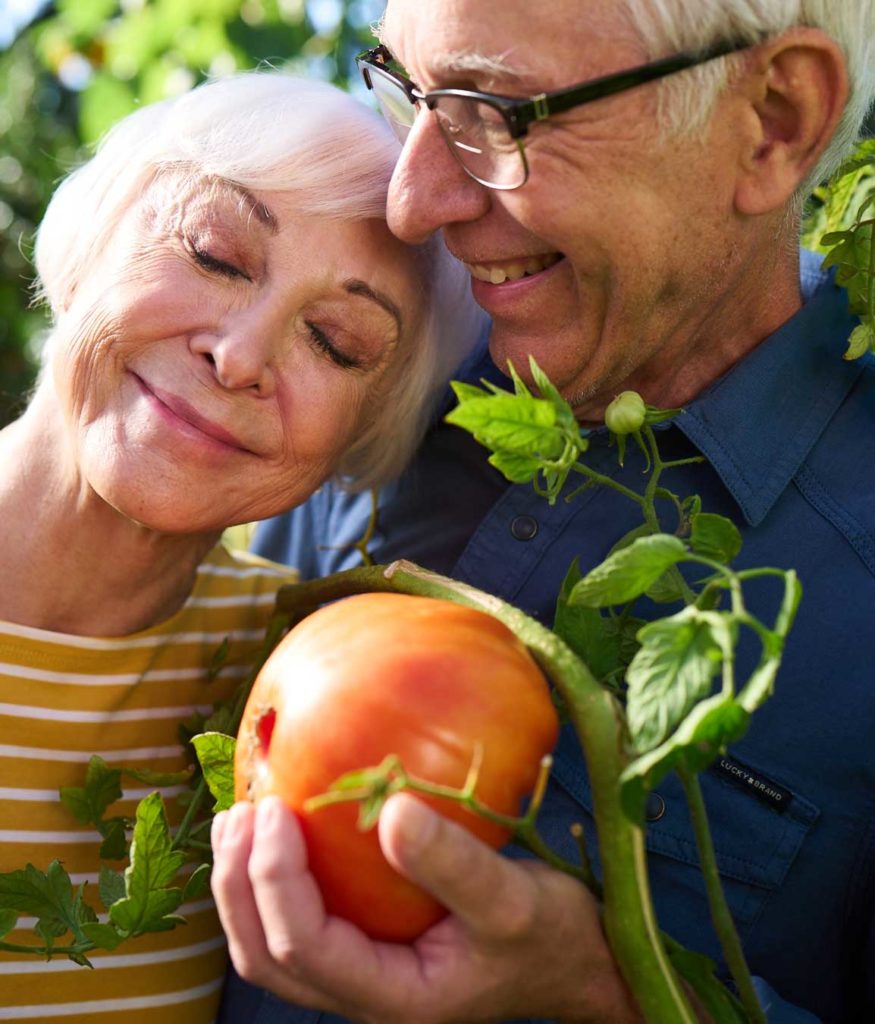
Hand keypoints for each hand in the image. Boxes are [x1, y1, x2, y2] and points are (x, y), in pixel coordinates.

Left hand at [210, 793, 643, 1023]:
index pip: (305, 949)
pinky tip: (280, 830)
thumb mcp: (510, 899)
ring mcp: (363, 972)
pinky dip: (274, 879)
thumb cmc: (550, 936)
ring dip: (244, 885)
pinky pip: (301, 920)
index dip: (275, 880)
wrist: (575, 959)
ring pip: (272, 946)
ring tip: (238, 819)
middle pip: (268, 956)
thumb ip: (451, 864)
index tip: (278, 812)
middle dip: (239, 885)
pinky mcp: (369, 944)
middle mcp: (365, 994)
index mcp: (392, 997)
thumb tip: (390, 811)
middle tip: (241, 813)